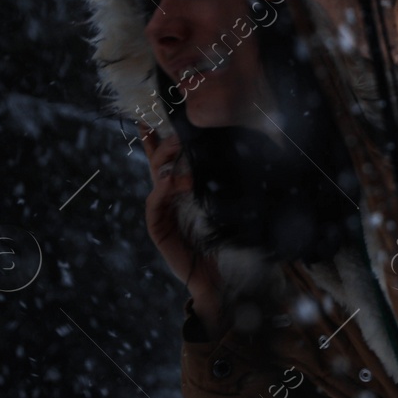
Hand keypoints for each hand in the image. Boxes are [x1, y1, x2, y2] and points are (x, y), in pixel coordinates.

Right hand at [139, 123, 222, 330]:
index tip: (152, 119)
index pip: (168, 163)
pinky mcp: (159, 230)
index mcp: (181, 193)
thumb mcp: (226, 207)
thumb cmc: (223, 243)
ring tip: (174, 149)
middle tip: (170, 129)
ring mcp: (161, 215)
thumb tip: (245, 155)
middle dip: (162, 145)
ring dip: (165, 163)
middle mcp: (168, 201)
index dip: (158, 142)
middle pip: (157, 166)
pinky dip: (161, 191)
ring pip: (155, 182)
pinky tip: (168, 179)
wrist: (218, 278)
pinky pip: (155, 206)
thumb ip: (223, 186)